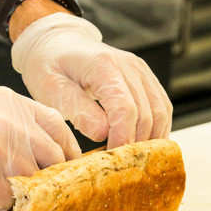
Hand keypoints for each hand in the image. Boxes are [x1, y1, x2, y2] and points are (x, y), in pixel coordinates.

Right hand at [0, 86, 80, 210]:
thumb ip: (11, 121)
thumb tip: (34, 148)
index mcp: (12, 103)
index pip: (58, 127)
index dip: (67, 151)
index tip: (67, 168)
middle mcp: (11, 123)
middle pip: (53, 159)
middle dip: (48, 179)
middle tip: (37, 191)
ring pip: (33, 183)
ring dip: (21, 194)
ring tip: (2, 194)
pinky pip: (7, 200)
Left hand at [11, 13, 172, 147]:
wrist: (56, 42)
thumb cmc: (49, 67)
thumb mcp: (51, 89)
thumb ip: (78, 110)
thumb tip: (103, 133)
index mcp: (103, 66)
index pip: (125, 109)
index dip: (123, 139)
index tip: (112, 160)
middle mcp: (129, 66)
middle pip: (146, 114)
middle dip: (136, 145)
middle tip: (120, 167)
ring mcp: (140, 70)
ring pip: (160, 112)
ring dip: (150, 140)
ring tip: (132, 160)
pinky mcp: (145, 78)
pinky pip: (162, 107)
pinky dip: (156, 129)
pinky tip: (143, 146)